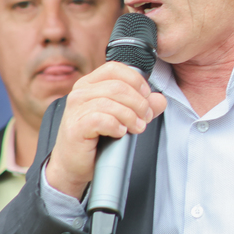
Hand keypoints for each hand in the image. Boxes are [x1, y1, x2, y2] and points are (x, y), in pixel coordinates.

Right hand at [45, 62, 166, 198]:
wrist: (73, 164)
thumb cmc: (96, 138)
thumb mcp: (122, 118)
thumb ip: (142, 106)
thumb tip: (160, 100)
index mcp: (90, 83)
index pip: (115, 68)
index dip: (136, 81)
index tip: (146, 96)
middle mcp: (80, 92)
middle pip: (118, 87)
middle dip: (139, 103)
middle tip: (145, 118)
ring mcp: (75, 109)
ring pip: (111, 103)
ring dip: (130, 116)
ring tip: (137, 127)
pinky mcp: (75, 127)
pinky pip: (102, 119)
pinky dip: (116, 126)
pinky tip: (120, 132)